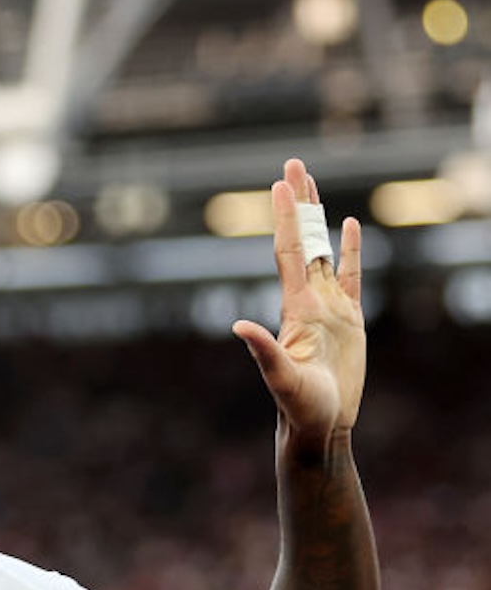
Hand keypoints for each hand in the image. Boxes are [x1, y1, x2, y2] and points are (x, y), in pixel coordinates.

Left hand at [233, 158, 364, 441]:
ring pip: (323, 250)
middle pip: (301, 239)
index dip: (284, 218)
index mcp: (293, 307)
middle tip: (294, 164)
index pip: (287, 251)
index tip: (279, 184)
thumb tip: (237, 326)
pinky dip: (350, 249)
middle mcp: (307, 300)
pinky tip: (347, 225)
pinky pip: (350, 275)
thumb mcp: (281, 378)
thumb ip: (263, 351)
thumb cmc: (299, 407)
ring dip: (318, 218)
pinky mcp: (349, 319)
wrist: (317, 425)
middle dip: (298, 203)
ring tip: (312, 184)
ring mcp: (328, 307)